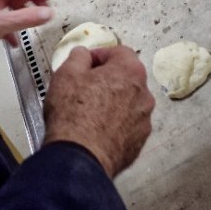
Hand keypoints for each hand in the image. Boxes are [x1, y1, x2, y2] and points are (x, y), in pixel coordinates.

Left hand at [0, 0, 54, 58]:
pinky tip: (13, 40)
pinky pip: (2, 17)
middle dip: (31, 0)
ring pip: (10, 4)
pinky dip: (10, 27)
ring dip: (21, 14)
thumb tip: (47, 13)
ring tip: (31, 24)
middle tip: (43, 10)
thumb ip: (27, 17)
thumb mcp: (1, 22)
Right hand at [42, 46, 154, 176]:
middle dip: (106, 79)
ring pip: (128, 103)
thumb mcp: (66, 74)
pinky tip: (94, 128)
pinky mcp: (138, 143)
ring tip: (87, 110)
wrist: (79, 157)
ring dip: (112, 103)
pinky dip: (114, 125)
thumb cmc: (74, 116)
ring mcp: (143, 121)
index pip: (119, 52)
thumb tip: (82, 55)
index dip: (99, 55)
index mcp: (130, 72)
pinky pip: (126, 126)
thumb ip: (78, 57)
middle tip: (85, 85)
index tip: (86, 62)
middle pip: (126, 78)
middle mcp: (143, 95)